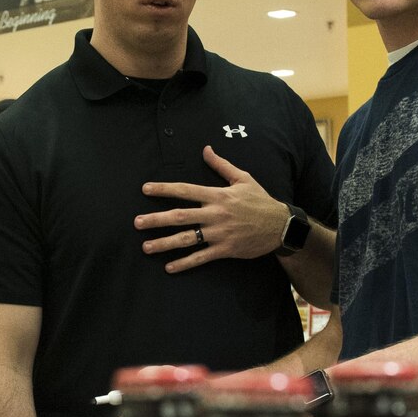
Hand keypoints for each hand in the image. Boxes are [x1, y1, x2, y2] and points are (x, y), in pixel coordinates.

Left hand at [134, 146, 288, 272]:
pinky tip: (169, 267)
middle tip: (137, 222)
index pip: (186, 190)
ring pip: (187, 239)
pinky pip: (201, 257)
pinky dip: (185, 263)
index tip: (146, 189)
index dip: (164, 189)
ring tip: (146, 247)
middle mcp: (215, 214)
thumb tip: (206, 149)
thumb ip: (221, 165)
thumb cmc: (260, 200)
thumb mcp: (243, 178)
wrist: (280, 225)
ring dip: (164, 243)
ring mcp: (219, 233)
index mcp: (218, 195)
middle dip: (156, 219)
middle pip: (180, 216)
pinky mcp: (225, 249)